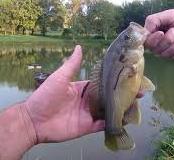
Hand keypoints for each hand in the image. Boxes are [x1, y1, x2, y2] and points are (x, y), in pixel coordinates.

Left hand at [22, 46, 144, 143]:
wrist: (33, 120)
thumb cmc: (45, 96)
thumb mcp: (59, 77)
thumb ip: (71, 65)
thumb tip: (79, 47)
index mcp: (84, 88)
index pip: (104, 83)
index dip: (116, 80)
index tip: (129, 76)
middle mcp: (89, 100)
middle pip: (110, 97)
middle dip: (124, 94)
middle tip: (140, 91)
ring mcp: (89, 114)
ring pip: (110, 111)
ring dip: (122, 108)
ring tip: (136, 105)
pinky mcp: (88, 127)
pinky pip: (104, 125)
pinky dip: (114, 123)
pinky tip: (125, 119)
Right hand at [144, 9, 173, 59]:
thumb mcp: (167, 14)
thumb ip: (153, 21)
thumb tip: (144, 31)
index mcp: (152, 33)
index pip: (146, 43)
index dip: (153, 40)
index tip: (161, 33)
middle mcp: (157, 44)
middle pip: (156, 49)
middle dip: (169, 39)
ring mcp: (166, 51)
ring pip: (167, 54)